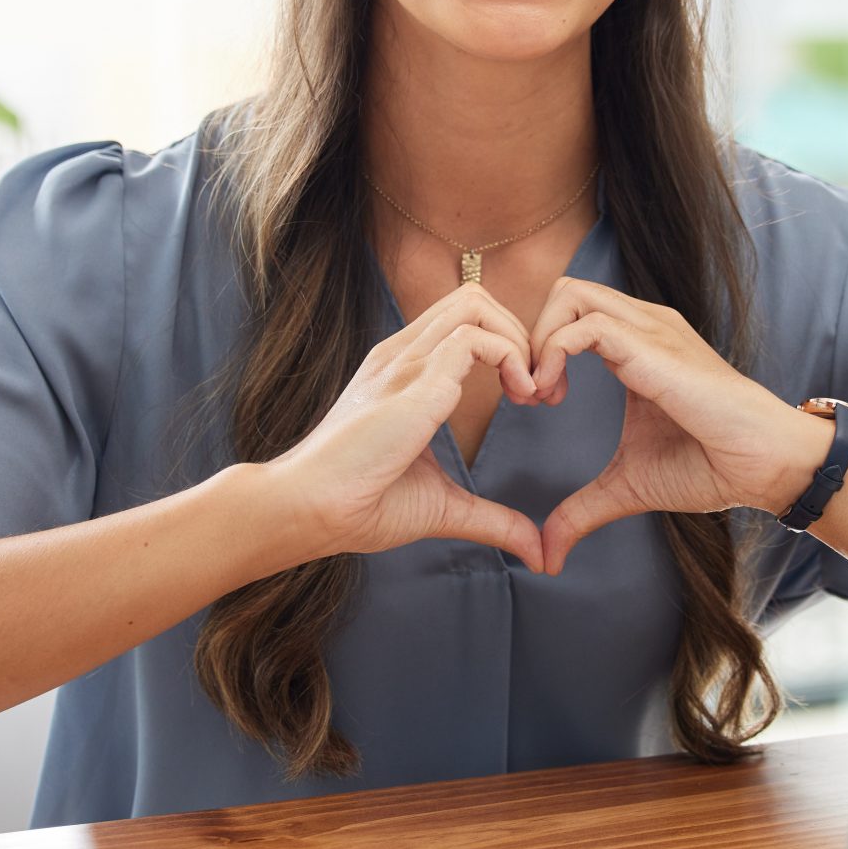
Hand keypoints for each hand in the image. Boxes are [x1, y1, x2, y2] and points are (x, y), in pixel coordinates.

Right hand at [262, 283, 546, 571]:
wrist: (310, 510)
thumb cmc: (362, 505)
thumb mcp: (443, 506)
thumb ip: (491, 519)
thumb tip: (536, 551)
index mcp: (402, 371)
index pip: (463, 320)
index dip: (507, 346)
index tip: (527, 397)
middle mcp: (402, 355)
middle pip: (474, 298)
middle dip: (521, 333)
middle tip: (538, 390)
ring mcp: (405, 363)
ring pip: (475, 303)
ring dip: (519, 340)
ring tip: (529, 391)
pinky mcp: (414, 381)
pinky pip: (474, 337)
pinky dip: (511, 357)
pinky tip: (519, 397)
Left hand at [525, 278, 831, 573]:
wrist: (763, 466)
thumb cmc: (710, 466)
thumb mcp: (627, 487)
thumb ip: (581, 511)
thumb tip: (546, 555)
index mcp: (636, 344)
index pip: (570, 312)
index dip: (539, 349)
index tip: (535, 401)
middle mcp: (642, 326)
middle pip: (563, 291)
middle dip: (529, 336)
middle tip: (529, 393)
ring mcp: (650, 330)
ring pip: (569, 294)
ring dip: (537, 342)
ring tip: (539, 395)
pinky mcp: (653, 348)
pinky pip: (584, 325)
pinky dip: (552, 353)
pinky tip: (554, 397)